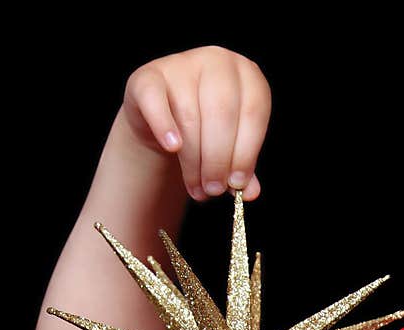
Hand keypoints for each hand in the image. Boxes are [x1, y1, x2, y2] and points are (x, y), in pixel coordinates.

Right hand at [121, 45, 270, 201]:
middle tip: (214, 190)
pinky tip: (171, 148)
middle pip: (222, 114)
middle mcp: (218, 61)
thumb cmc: (208, 132)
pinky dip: (164, 127)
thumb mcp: (232, 147)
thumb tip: (250, 193)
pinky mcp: (150, 76)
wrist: (164, 119)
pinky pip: (156, 102)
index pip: (253, 114)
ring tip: (197, 188)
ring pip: (190, 117)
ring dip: (194, 161)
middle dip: (218, 160)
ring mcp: (182, 63)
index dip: (246, 154)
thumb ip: (243, 168)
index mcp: (248, 76)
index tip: (237, 184)